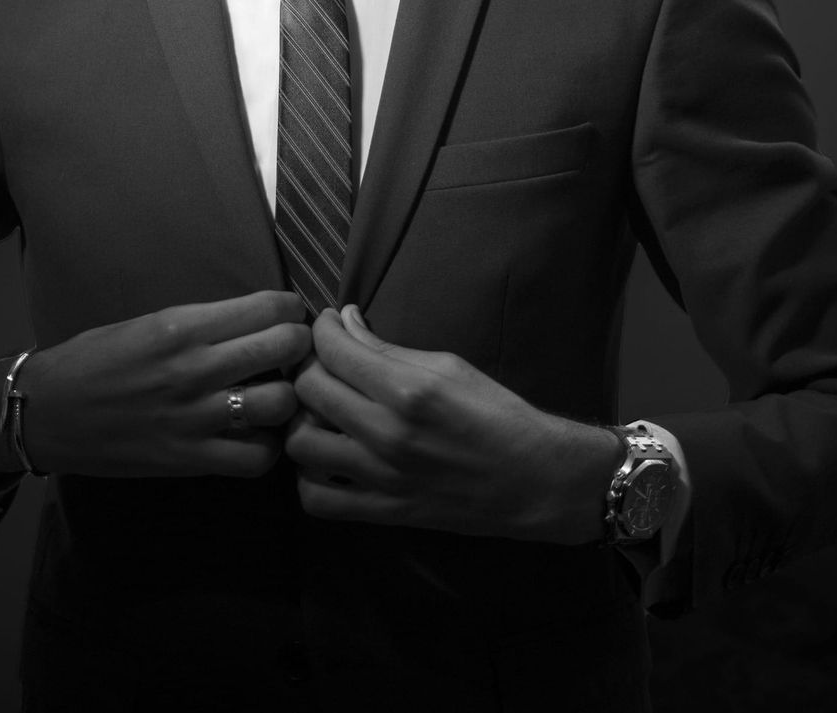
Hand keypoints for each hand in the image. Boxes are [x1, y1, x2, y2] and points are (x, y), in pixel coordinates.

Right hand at [18, 291, 309, 478]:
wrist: (44, 413)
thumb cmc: (92, 360)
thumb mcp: (146, 323)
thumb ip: (201, 324)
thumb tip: (257, 321)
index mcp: (182, 326)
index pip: (269, 307)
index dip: (290, 309)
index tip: (288, 316)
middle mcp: (194, 368)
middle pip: (286, 347)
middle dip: (300, 346)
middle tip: (293, 353)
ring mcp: (194, 417)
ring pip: (280, 403)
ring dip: (289, 398)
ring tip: (277, 396)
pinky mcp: (189, 458)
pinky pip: (255, 458)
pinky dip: (266, 448)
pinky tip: (256, 437)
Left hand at [286, 307, 621, 543]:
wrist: (537, 481)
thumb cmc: (499, 415)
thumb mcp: (451, 367)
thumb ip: (390, 349)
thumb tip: (345, 323)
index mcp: (408, 390)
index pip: (332, 350)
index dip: (321, 330)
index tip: (328, 327)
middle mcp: (387, 434)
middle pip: (307, 390)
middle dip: (309, 367)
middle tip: (326, 365)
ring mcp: (381, 478)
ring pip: (299, 444)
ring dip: (303, 423)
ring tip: (324, 415)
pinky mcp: (382, 512)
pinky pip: (315, 500)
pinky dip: (309, 478)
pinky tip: (328, 460)